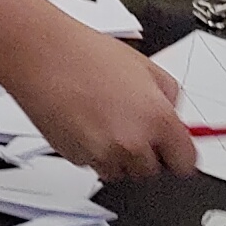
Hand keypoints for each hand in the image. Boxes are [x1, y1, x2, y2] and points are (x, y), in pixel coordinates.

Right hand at [0, 22, 196, 179]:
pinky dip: (92, 150)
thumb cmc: (85, 53)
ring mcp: (102, 155)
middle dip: (147, 152)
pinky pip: (94, 164)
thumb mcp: (145, 65)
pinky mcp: (76, 159)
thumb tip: (174, 115)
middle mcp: (132, 144)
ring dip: (119, 155)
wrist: (40, 54)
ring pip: (122, 172)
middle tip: (130, 122)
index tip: (174, 149)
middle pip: (153, 171)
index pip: (186, 163)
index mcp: (157, 120)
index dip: (179, 153)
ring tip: (103, 119)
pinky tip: (83, 121)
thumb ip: (170, 96)